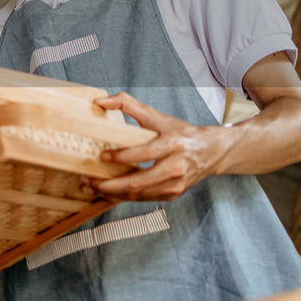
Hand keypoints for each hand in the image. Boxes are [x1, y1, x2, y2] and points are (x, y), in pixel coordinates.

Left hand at [84, 93, 228, 201]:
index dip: (121, 156)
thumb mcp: (158, 116)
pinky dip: (123, 197)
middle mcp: (175, 168)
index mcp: (173, 145)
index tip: (102, 156)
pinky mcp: (172, 195)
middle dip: (110, 184)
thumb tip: (100, 102)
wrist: (211, 151)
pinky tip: (108, 192)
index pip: (144, 153)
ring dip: (112, 193)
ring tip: (91, 187)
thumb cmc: (181, 133)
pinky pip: (143, 199)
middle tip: (88, 180)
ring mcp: (175, 185)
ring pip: (138, 194)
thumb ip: (128, 104)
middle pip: (138, 182)